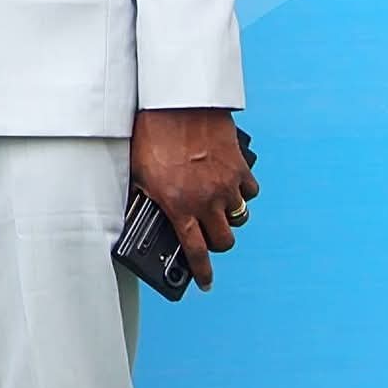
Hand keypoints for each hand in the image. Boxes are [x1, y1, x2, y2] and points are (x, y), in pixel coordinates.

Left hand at [130, 108, 257, 291]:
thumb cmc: (150, 134)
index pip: (195, 251)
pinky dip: (242, 191)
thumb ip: (145, 197)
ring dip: (229, 217)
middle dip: (216, 243)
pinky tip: (230, 184)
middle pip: (224, 241)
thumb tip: (139, 213)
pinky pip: (249, 190)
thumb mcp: (137, 171)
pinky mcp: (240, 167)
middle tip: (208, 236)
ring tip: (217, 208)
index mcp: (178, 206)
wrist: (175, 103)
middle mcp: (206, 201)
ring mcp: (226, 185)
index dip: (202, 272)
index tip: (205, 283)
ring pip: (239, 217)